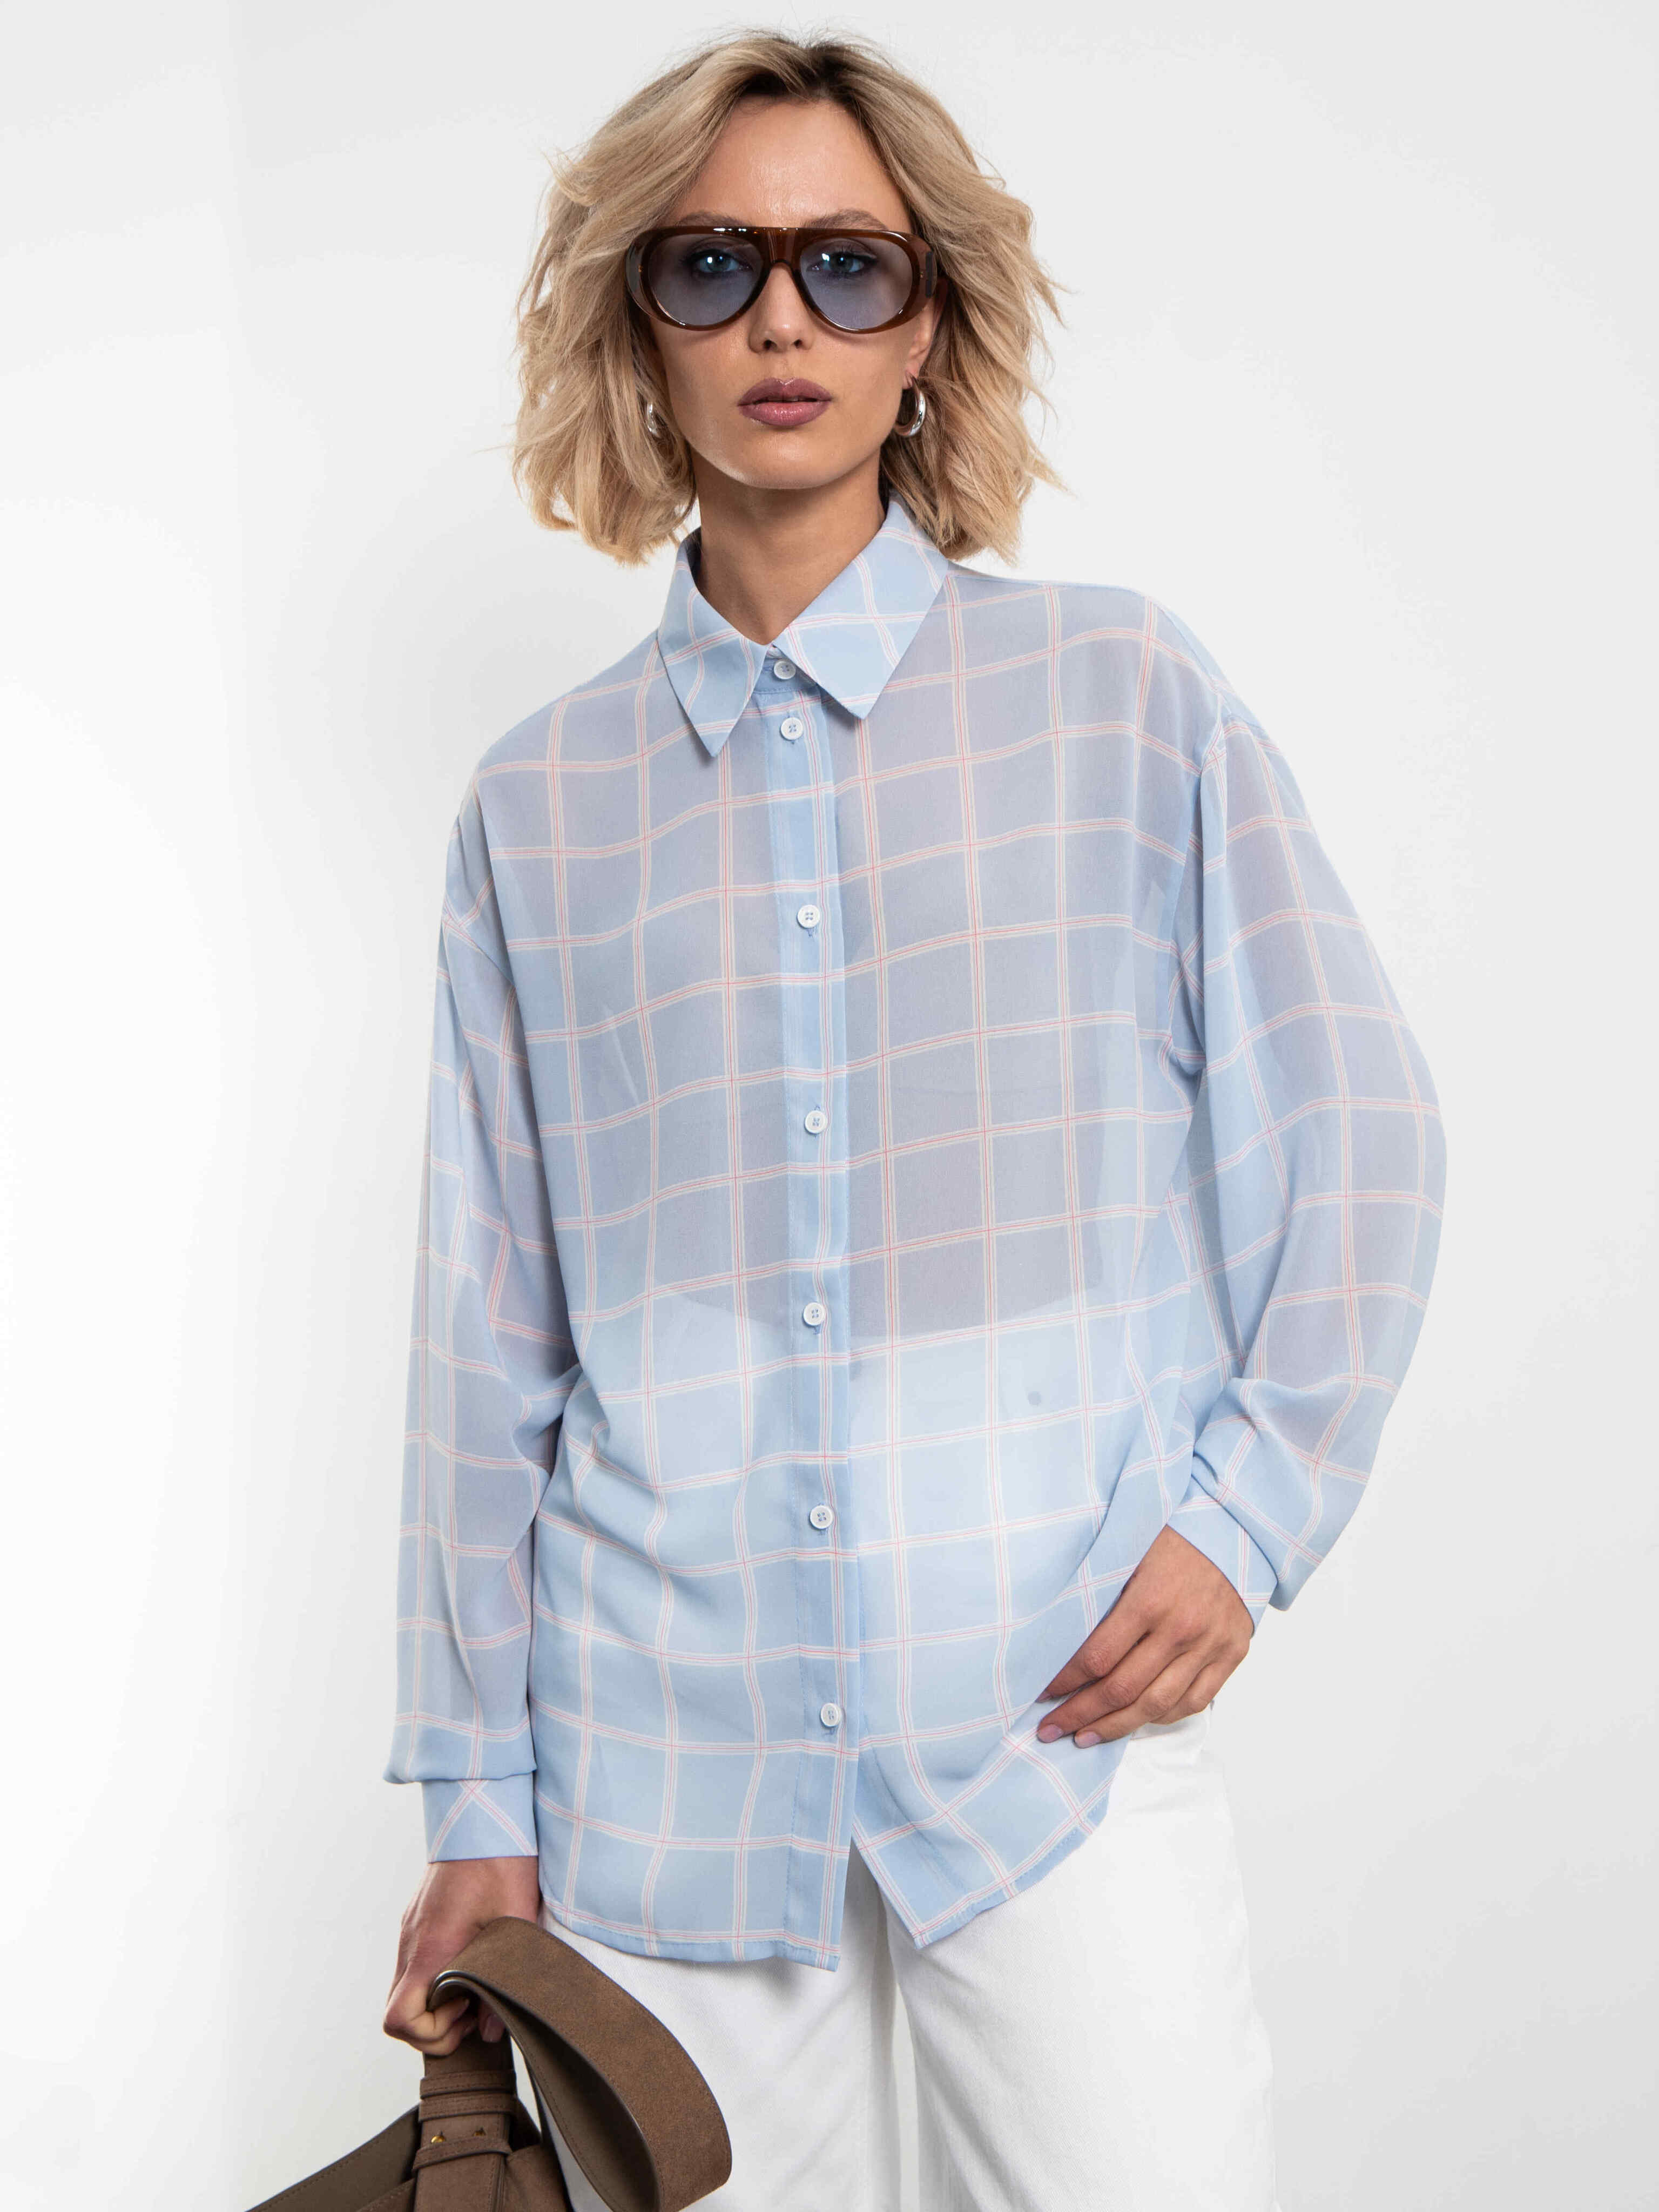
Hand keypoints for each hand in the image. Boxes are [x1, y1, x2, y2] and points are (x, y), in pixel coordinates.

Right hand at [383, 1854, 542, 2055]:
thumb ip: (504, 1980)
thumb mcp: (516, 1922)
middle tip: (475, 2006)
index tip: (465, 2012)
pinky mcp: (418, 1920)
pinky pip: (414, 1966)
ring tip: (477, 1983)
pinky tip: (470, 1962)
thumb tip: (489, 2030)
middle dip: (435, 2026)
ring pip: (406, 1990)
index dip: (431, 2033)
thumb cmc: (502, 1861)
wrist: (483, 1813)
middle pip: (399, 2013)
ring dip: (436, 2002)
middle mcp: (411, 1942)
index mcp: (430, 1947)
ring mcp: (411, 1930)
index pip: (399, 2018)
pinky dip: (435, 1978)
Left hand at [1033, 1524, 1253, 1746]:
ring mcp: (1209, 1645)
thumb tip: (1057, 1628)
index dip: (1064, 1681)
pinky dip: (1162, 1717)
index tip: (1041, 1693)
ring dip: (1115, 1727)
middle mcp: (1181, 1629)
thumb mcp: (1130, 1548)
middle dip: (1080, 1714)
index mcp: (1150, 1599)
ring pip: (1156, 1705)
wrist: (1238, 1530)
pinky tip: (1136, 1721)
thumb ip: (1101, 1588)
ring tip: (1085, 1737)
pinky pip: (1193, 1702)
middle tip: (1050, 1729)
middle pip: (1121, 1689)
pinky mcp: (1231, 1654)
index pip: (1096, 1657)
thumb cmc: (1175, 1536)